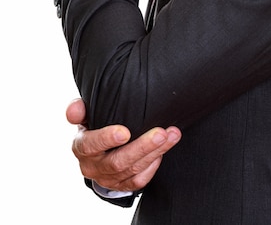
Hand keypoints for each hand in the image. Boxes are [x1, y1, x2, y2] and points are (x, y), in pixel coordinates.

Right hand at [66, 98, 181, 191]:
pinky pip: (139, 180)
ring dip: (155, 152)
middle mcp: (92, 166)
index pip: (90, 145)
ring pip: (133, 171)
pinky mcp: (121, 186)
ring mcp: (107, 179)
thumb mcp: (85, 116)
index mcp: (81, 147)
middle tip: (160, 133)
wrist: (96, 152)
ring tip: (172, 135)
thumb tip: (75, 109)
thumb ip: (79, 110)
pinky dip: (154, 165)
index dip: (106, 139)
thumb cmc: (93, 126)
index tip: (125, 131)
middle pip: (117, 161)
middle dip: (142, 146)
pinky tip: (165, 149)